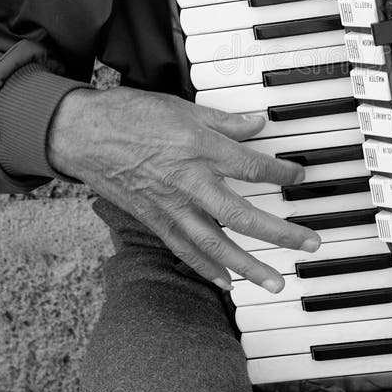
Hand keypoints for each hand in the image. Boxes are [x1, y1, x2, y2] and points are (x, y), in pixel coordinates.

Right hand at [47, 86, 318, 292]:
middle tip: (310, 245)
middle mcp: (189, 182)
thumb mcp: (182, 107)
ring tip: (275, 283)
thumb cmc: (130, 114)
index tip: (302, 177)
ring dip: (248, 266)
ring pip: (215, 244)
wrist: (82, 134)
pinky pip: (183, 250)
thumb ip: (223, 121)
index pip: (252, 166)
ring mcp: (171, 206)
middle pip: (242, 215)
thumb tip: (257, 123)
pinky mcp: (153, 220)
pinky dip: (205, 268)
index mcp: (199, 149)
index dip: (282, 173)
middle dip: (280, 233)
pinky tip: (226, 283)